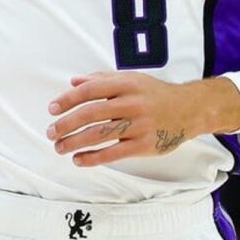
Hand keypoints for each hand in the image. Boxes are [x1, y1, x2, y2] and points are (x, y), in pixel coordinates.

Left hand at [45, 72, 239, 166]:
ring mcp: (139, 125)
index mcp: (126, 84)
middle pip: (91, 114)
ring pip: (99, 135)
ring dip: (74, 142)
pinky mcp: (144, 145)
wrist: (189, 110)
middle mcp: (132, 103)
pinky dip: (93, 158)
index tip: (52, 109)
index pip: (90, 90)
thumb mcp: (131, 80)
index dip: (68, 99)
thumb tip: (73, 82)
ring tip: (59, 147)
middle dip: (66, 124)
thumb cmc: (155, 94)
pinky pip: (113, 153)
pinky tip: (78, 160)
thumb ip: (102, 80)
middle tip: (50, 132)